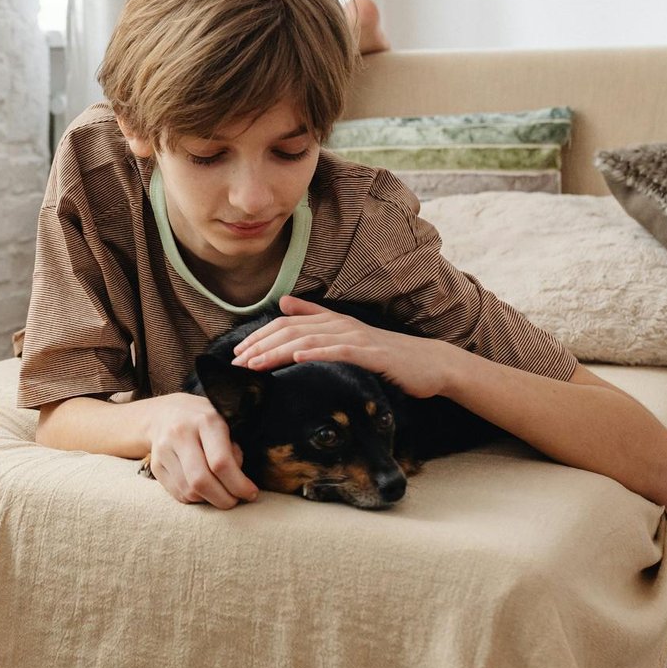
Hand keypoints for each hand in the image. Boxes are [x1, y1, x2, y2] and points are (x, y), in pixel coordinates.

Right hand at [143, 392, 259, 508]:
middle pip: (201, 481)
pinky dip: (195, 498)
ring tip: (220, 493)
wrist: (164, 412)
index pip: (221, 462)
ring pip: (189, 491)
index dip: (238, 484)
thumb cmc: (204, 421)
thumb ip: (234, 449)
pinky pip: (178, 494)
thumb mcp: (225, 424)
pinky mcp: (156, 465)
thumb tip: (239, 482)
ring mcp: (164, 450)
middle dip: (224, 499)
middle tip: (235, 500)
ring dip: (209, 500)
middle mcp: (181, 434)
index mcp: (205, 421)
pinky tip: (203, 490)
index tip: (250, 493)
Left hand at [229, 294, 455, 399]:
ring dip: (278, 352)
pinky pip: (340, 351)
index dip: (259, 337)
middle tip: (237, 363)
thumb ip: (315, 317)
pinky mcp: (372, 354)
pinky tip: (298, 359)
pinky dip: (317, 353)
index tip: (237, 354)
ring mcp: (356, 338)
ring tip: (256, 364)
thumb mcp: (346, 334)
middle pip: (291, 331)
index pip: (285, 325)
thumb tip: (284, 303)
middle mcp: (339, 325)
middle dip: (260, 346)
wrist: (430, 364)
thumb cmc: (386, 354)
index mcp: (331, 321)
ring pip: (309, 340)